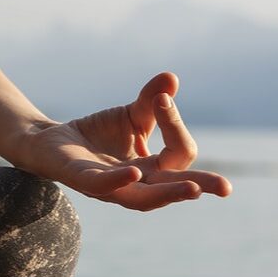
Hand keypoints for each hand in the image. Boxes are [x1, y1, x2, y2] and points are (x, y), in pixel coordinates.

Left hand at [19, 72, 231, 210]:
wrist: (51, 141)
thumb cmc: (98, 134)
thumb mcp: (131, 114)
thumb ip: (153, 101)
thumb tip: (172, 78)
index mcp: (152, 169)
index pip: (179, 153)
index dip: (175, 125)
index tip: (163, 98)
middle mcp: (136, 183)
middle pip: (173, 187)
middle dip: (200, 185)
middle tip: (225, 188)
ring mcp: (110, 186)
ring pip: (144, 198)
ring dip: (168, 194)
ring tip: (193, 190)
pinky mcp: (82, 180)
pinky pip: (104, 186)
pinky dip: (120, 180)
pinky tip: (133, 173)